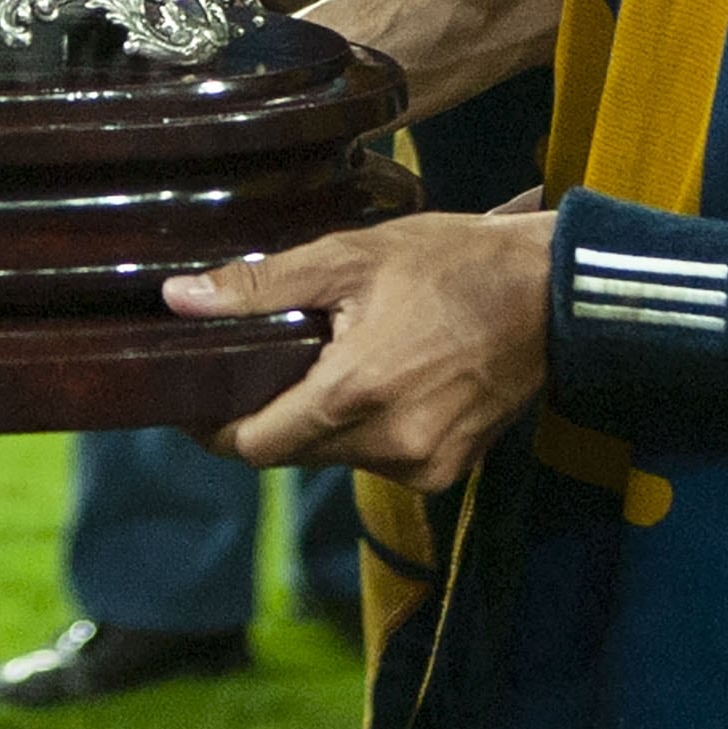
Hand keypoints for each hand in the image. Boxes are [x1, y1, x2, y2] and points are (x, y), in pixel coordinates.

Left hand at [167, 207, 552, 490]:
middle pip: (294, 453)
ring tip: (325, 361)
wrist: (550, 294)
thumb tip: (177, 299)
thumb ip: (258, 286)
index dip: (216, 429)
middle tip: (257, 364)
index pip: (255, 446)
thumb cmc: (450, 264)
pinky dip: (365, 430)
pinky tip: (377, 381)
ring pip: (337, 457)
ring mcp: (424, 464)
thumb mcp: (348, 257)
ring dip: (320, 422)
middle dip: (270, 417)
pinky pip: (381, 460)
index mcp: (354, 395)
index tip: (191, 404)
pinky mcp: (450, 470)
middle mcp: (388, 445)